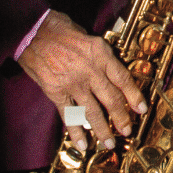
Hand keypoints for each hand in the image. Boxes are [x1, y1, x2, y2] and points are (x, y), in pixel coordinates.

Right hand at [16, 10, 146, 152]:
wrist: (31, 31)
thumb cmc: (59, 29)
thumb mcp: (88, 35)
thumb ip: (100, 54)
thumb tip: (110, 71)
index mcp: (101, 54)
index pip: (123, 79)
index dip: (134, 96)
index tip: (141, 109)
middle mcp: (90, 70)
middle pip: (111, 99)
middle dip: (121, 118)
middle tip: (127, 131)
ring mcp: (73, 83)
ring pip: (92, 112)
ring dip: (102, 130)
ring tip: (109, 143)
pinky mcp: (56, 92)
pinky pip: (69, 116)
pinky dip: (76, 132)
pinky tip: (82, 144)